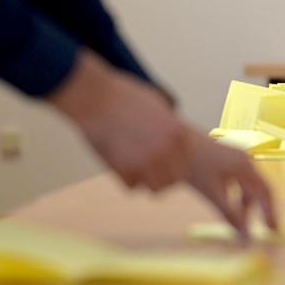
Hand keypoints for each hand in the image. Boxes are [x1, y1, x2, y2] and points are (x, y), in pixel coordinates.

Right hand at [50, 52, 190, 191]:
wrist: (96, 99)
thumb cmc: (123, 96)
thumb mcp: (157, 104)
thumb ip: (169, 123)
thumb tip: (174, 135)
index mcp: (177, 132)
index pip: (187, 159)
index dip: (176, 161)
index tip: (165, 158)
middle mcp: (166, 149)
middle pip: (175, 178)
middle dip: (164, 175)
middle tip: (151, 168)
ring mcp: (146, 162)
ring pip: (156, 188)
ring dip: (148, 181)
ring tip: (137, 170)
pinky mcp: (124, 170)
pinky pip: (132, 186)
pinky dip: (127, 179)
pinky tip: (120, 166)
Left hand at [186, 130, 278, 241]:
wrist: (175, 142)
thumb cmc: (195, 167)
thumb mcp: (212, 194)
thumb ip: (230, 215)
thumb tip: (244, 236)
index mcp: (245, 167)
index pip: (266, 191)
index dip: (270, 211)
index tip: (273, 230)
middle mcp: (245, 160)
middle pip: (258, 189)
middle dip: (258, 210)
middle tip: (261, 229)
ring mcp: (236, 158)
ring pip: (247, 185)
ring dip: (244, 204)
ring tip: (238, 220)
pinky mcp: (227, 158)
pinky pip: (239, 180)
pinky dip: (236, 195)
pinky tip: (227, 204)